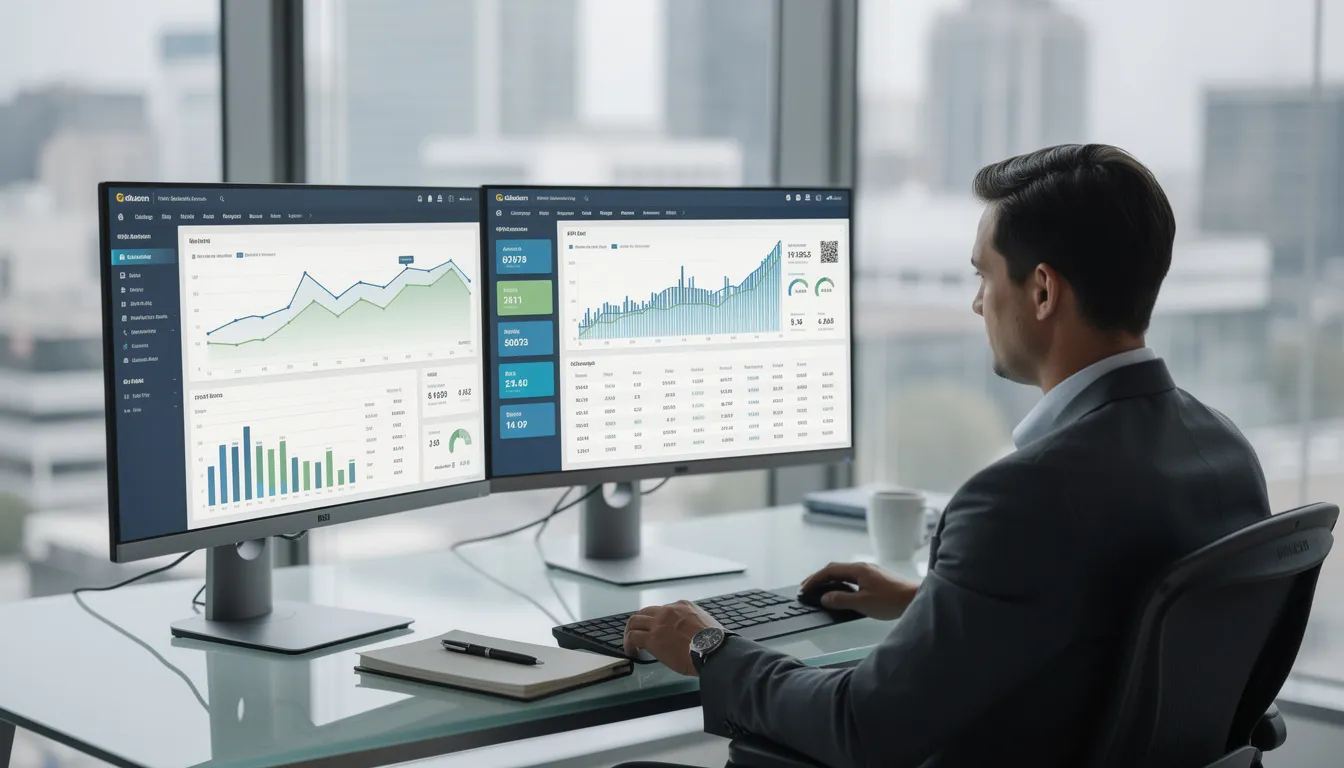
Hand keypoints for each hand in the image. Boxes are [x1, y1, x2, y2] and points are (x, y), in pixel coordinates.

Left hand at [623, 600, 722, 675]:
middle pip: (645, 612)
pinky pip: (632, 637)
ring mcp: (658, 623)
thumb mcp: (704, 622)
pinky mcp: (652, 638)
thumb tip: (687, 634)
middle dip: (640, 622)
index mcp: (682, 606)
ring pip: (634, 621)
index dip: (658, 621)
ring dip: (630, 631)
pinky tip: (631, 651)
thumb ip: (692, 623)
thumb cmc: (713, 641)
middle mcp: (668, 611)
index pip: (663, 609)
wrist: (712, 649)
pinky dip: (628, 643)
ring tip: (631, 643)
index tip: (659, 631)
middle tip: (639, 634)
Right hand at [801, 562, 918, 620]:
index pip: (829, 571)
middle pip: (835, 569)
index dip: (814, 579)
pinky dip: (841, 584)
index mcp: (858, 569)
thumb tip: (825, 598)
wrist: (916, 598)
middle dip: (819, 578)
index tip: (804, 588)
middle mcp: (863, 567)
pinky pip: (852, 578)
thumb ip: (841, 600)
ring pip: (844, 573)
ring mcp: (870, 572)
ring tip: (820, 591)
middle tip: (807, 588)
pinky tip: (840, 592)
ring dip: (830, 581)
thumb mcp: (863, 603)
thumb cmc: (892, 600)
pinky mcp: (875, 578)